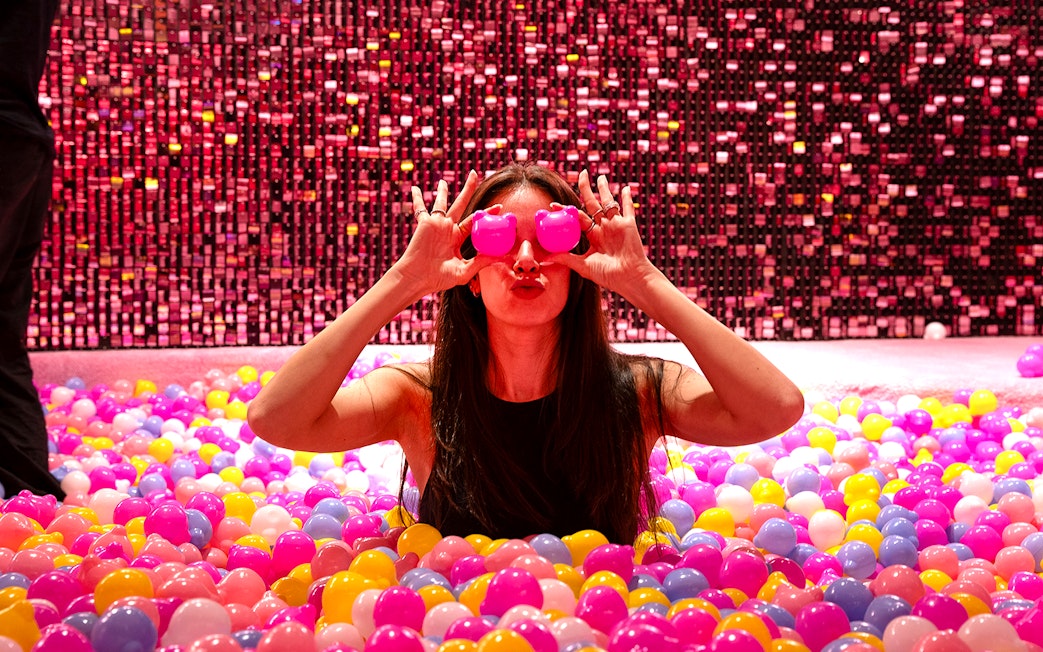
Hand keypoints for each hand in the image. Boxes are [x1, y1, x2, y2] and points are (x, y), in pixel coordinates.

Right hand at [395, 171, 491, 293]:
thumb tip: (501, 256)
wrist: (419, 278)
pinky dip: (417, 198)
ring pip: (441, 203)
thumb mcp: (464, 271)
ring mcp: (436, 225)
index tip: (500, 207)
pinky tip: (415, 188)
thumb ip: (481, 262)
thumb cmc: (439, 278)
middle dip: (468, 189)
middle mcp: (447, 229)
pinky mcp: (425, 223)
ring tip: (443, 181)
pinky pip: (420, 208)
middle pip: (461, 204)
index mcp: (457, 237)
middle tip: (474, 174)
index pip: (474, 221)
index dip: (487, 214)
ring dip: (443, 191)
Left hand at [547, 170, 659, 295]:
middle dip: (586, 190)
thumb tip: (546, 257)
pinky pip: (627, 208)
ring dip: (604, 189)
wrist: (629, 278)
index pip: (578, 219)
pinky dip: (626, 198)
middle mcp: (604, 228)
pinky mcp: (628, 225)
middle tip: (581, 174)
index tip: (552, 206)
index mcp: (593, 236)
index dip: (566, 212)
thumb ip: (567, 259)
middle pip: (592, 205)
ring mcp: (616, 226)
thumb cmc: (608, 275)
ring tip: (600, 177)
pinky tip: (624, 188)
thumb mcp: (584, 266)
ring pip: (608, 203)